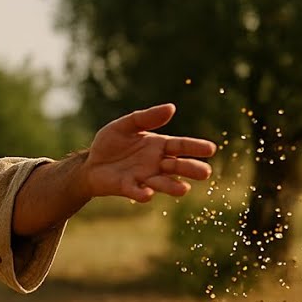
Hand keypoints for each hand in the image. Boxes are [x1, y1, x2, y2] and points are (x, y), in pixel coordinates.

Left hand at [85, 103, 216, 201]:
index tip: (211, 149)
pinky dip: (142, 193)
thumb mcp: (126, 125)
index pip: (181, 146)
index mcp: (159, 146)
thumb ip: (146, 117)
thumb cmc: (111, 144)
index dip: (195, 147)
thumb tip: (171, 108)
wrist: (91, 163)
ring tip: (184, 189)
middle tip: (206, 173)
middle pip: (177, 166)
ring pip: (162, 182)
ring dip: (172, 186)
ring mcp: (144, 177)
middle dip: (191, 169)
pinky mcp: (128, 187)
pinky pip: (137, 191)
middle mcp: (156, 164)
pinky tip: (147, 193)